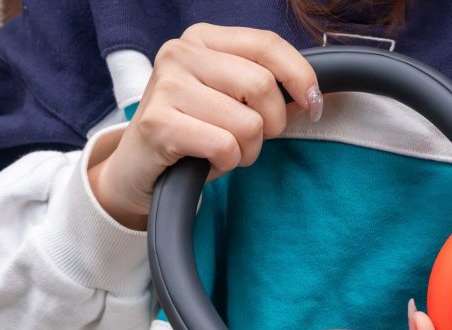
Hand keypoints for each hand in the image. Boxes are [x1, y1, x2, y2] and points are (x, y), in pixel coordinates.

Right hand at [88, 25, 320, 228]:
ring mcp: (166, 86)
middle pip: (262, 86)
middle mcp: (180, 54)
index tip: (312, 103)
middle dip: (271, 124)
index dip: (300, 75)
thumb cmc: (193, 132)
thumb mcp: (230, 99)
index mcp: (203, 39)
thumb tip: (311, 97)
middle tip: (251, 140)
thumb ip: (266, 88)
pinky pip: (225, 147)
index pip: (266, 44)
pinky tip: (205, 160)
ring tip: (222, 151)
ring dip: (247, 151)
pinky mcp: (159, 124)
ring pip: (247, 123)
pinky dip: (225, 163)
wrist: (139, 168)